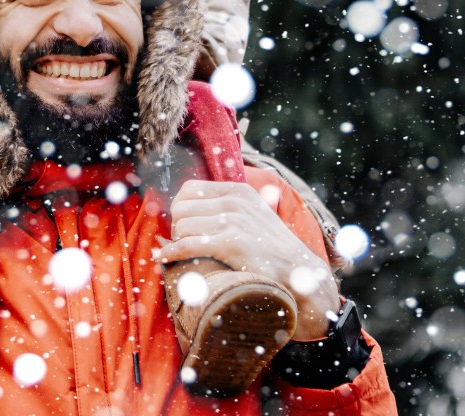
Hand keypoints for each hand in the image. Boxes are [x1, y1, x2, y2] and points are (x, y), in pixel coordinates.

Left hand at [155, 180, 340, 340]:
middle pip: (181, 208)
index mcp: (238, 192)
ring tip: (188, 256)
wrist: (300, 274)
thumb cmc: (270, 250)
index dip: (181, 210)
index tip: (183, 228)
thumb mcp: (251, 218)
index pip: (189, 190)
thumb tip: (182, 209)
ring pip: (182, 226)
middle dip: (178, 229)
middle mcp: (235, 201)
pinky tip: (163, 260)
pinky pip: (187, 244)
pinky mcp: (232, 243)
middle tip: (185, 246)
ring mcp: (234, 220)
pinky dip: (171, 253)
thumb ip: (224, 210)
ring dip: (178, 244)